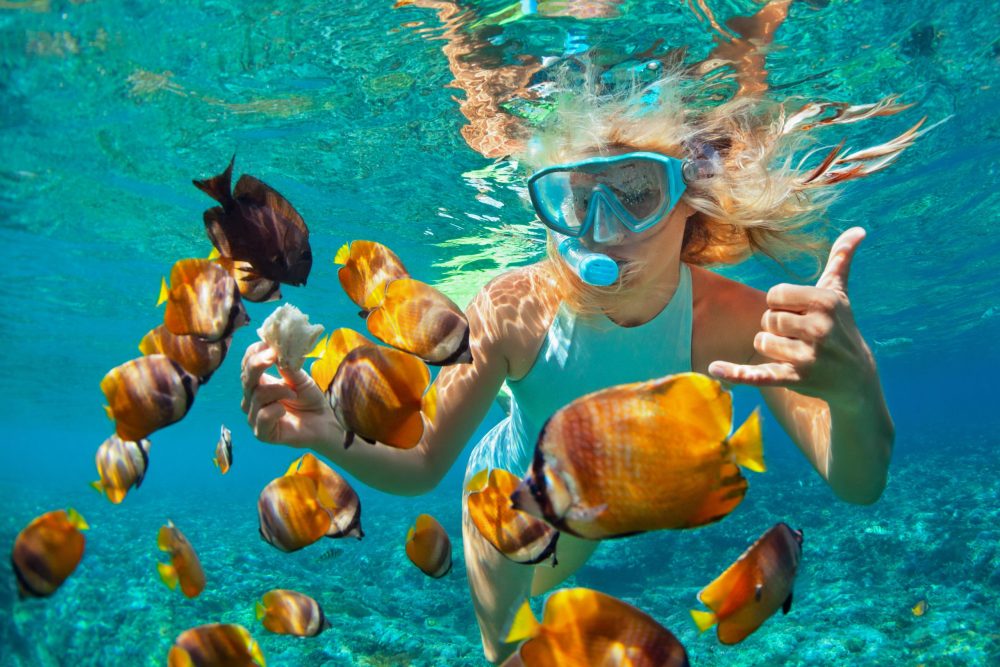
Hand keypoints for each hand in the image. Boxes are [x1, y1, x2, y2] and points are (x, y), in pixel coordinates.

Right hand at [241, 341, 337, 447]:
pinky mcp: (262, 433)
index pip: (247, 365)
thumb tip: (275, 347)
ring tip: (294, 392)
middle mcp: (251, 399)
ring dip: (278, 390)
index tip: (270, 344)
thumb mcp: (299, 378)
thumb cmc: (310, 399)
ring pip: (257, 395)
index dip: (255, 353)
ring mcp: (255, 417)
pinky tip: (284, 409)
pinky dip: (275, 410)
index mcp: (258, 383)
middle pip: (246, 378)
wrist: (324, 423)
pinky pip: (262, 416)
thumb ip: (286, 365)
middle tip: (273, 355)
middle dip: (258, 364)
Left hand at [708, 227, 875, 405]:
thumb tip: (858, 229)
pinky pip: (759, 374)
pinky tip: (714, 369)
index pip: (775, 295)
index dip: (781, 305)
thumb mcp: (839, 293)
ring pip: (761, 341)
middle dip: (776, 327)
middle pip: (767, 319)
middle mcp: (819, 328)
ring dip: (771, 347)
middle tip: (799, 336)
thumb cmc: (841, 327)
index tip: (800, 313)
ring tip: (796, 352)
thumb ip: (841, 260)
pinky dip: (736, 373)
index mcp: (825, 302)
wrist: (855, 377)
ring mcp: (808, 356)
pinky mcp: (795, 379)